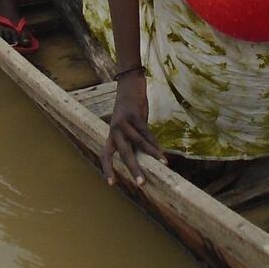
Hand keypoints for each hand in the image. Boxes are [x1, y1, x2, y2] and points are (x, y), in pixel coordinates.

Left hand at [102, 71, 165, 186]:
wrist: (129, 82)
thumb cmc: (131, 107)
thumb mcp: (128, 125)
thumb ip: (132, 139)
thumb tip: (144, 155)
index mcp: (111, 134)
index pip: (105, 155)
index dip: (108, 169)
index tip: (112, 184)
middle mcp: (115, 129)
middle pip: (122, 153)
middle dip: (132, 168)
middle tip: (141, 183)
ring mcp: (124, 122)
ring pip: (138, 143)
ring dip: (151, 155)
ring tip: (162, 164)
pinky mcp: (134, 115)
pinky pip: (146, 132)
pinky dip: (155, 142)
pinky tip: (162, 150)